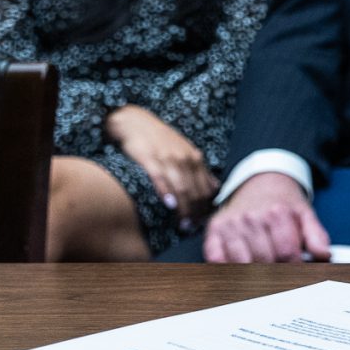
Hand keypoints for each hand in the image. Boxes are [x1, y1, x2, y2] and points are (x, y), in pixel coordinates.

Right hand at [105, 106, 217, 220]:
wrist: (134, 121)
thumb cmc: (159, 139)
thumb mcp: (184, 150)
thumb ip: (198, 169)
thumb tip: (215, 188)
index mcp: (194, 158)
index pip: (206, 187)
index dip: (206, 206)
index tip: (203, 221)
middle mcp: (184, 159)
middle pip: (195, 191)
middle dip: (196, 212)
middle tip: (192, 228)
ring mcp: (167, 159)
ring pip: (181, 188)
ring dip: (184, 209)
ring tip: (183, 224)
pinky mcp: (149, 159)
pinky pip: (160, 178)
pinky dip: (166, 192)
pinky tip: (169, 205)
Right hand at [203, 171, 330, 263]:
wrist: (262, 183)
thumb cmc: (284, 204)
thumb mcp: (306, 215)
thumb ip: (317, 237)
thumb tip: (324, 256)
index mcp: (277, 213)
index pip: (287, 254)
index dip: (295, 269)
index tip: (299, 274)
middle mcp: (251, 217)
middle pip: (264, 260)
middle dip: (275, 272)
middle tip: (282, 276)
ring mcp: (230, 224)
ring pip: (241, 262)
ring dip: (252, 273)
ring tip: (263, 274)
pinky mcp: (214, 229)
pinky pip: (216, 258)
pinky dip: (226, 268)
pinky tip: (239, 269)